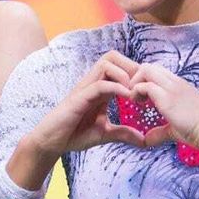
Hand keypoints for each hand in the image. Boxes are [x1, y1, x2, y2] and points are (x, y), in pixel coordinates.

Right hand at [28, 51, 144, 158]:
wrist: (52, 142)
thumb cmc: (74, 134)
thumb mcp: (105, 133)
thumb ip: (123, 133)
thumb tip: (143, 140)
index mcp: (100, 89)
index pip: (119, 66)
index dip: (136, 73)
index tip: (146, 91)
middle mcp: (93, 83)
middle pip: (113, 56)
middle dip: (131, 66)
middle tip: (141, 86)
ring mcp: (85, 88)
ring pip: (106, 63)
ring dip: (124, 74)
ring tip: (133, 92)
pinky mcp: (79, 97)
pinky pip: (99, 84)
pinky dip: (116, 88)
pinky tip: (127, 98)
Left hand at [128, 63, 198, 149]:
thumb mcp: (176, 129)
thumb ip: (160, 132)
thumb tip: (147, 140)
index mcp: (181, 86)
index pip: (158, 72)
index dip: (145, 81)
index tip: (142, 98)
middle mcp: (176, 83)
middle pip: (150, 66)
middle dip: (137, 78)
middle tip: (135, 97)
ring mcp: (172, 87)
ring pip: (146, 69)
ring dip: (135, 82)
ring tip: (135, 100)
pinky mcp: (167, 97)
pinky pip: (145, 85)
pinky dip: (136, 92)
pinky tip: (137, 104)